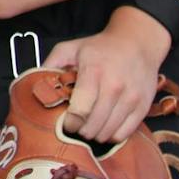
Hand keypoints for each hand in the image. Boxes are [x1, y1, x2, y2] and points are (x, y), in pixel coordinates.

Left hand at [44, 7, 168, 142]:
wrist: (137, 43)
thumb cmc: (99, 47)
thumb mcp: (70, 48)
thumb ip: (50, 64)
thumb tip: (34, 83)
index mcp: (94, 71)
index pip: (80, 110)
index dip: (69, 123)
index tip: (64, 123)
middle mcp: (115, 87)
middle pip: (94, 125)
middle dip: (80, 131)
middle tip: (74, 127)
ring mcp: (132, 98)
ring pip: (109, 132)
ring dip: (95, 135)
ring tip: (88, 127)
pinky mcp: (144, 107)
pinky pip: (125, 133)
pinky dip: (112, 135)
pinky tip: (104, 127)